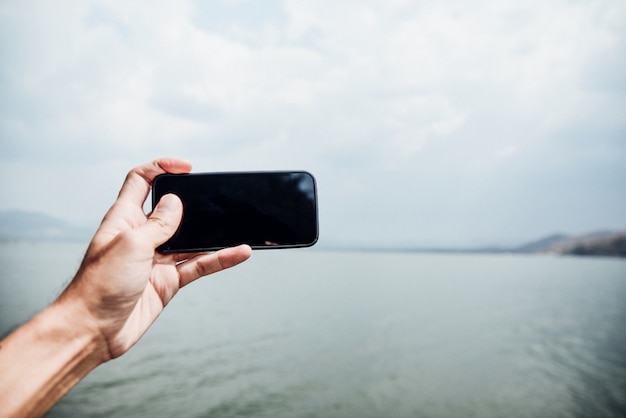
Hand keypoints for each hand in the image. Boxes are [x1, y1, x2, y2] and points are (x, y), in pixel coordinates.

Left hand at [61, 158, 251, 358]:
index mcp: (124, 219)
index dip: (161, 168)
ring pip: (191, 239)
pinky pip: (199, 264)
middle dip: (193, 201)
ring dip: (212, 233)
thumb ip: (158, 223)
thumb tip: (176, 202)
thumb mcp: (131, 244)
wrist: (92, 331)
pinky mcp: (168, 281)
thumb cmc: (99, 286)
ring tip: (236, 224)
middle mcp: (142, 235)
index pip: (141, 181)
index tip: (186, 168)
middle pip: (171, 209)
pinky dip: (220, 259)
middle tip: (216, 198)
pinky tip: (239, 253)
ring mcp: (156, 259)